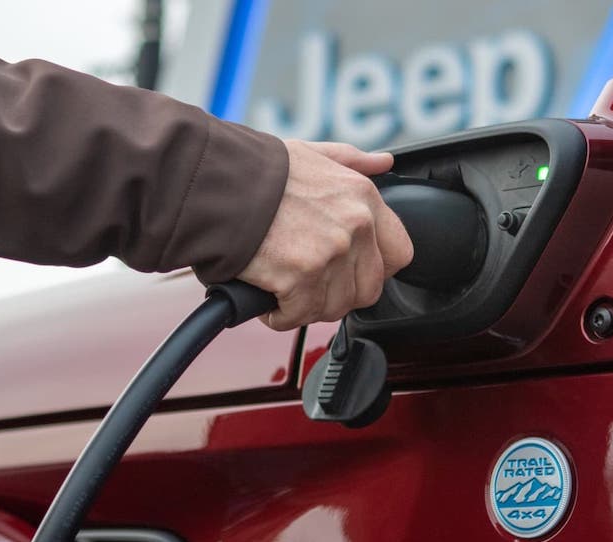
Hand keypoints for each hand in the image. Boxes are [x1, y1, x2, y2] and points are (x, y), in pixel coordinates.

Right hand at [238, 140, 413, 330]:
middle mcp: (356, 225)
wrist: (213, 184)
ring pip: (333, 307)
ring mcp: (331, 253)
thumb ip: (352, 161)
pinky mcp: (301, 276)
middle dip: (337, 294)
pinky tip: (266, 298)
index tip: (349, 273)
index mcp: (363, 196)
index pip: (399, 253)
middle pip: (368, 290)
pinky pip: (299, 316)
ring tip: (282, 288)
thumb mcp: (312, 154)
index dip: (374, 270)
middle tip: (308, 286)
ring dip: (306, 306)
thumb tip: (383, 162)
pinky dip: (279, 315)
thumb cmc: (254, 170)